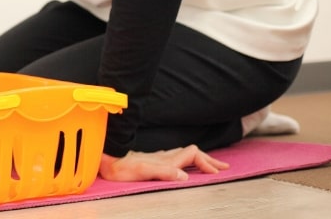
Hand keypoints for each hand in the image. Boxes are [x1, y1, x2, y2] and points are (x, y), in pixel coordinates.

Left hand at [99, 146, 228, 181]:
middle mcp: (165, 156)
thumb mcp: (142, 171)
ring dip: (201, 159)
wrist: (106, 161)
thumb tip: (184, 176)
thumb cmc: (122, 168)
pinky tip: (187, 164)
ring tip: (211, 165)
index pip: (193, 155)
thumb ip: (163, 172)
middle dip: (209, 160)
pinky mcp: (154, 160)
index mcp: (166, 159)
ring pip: (186, 154)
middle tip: (223, 167)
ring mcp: (159, 158)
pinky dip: (189, 161)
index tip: (217, 172)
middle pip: (193, 153)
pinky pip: (178, 158)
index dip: (206, 162)